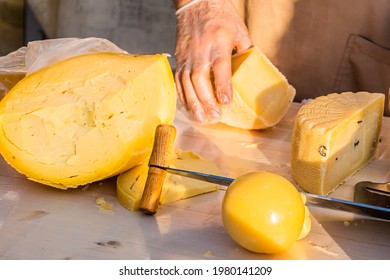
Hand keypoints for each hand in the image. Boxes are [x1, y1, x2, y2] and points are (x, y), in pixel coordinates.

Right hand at [174, 0, 251, 122]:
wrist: (196, 3)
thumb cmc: (220, 17)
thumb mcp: (239, 30)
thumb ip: (246, 51)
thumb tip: (254, 72)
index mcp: (219, 41)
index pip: (220, 66)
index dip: (222, 85)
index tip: (226, 102)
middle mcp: (201, 49)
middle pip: (199, 77)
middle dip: (206, 99)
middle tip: (214, 116)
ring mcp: (187, 55)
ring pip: (186, 82)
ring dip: (193, 102)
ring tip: (201, 118)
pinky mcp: (179, 59)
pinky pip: (178, 81)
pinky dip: (183, 96)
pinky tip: (190, 108)